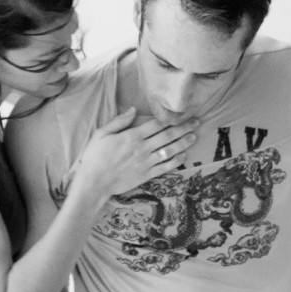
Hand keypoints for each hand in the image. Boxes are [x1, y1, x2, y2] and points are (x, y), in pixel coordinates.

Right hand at [74, 108, 198, 196]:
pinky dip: (176, 161)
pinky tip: (184, 156)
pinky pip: (166, 167)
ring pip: (170, 150)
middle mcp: (142, 148)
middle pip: (167, 135)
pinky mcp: (147, 175)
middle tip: (196, 122)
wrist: (94, 182)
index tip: (182, 114)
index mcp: (131, 136)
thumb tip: (132, 109)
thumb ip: (118, 121)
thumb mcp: (101, 134)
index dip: (171, 118)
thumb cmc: (94, 157)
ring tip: (194, 137)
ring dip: (183, 143)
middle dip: (183, 128)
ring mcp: (146, 162)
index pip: (156, 124)